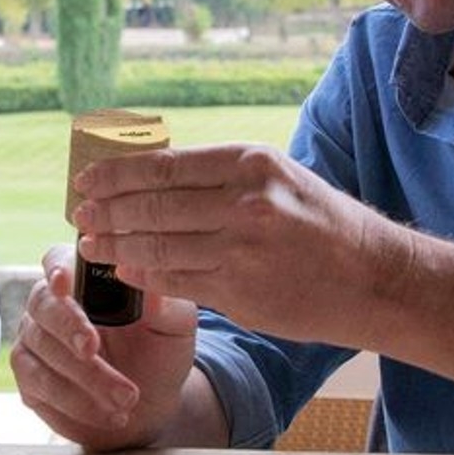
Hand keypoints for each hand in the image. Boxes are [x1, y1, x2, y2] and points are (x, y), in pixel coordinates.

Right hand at [10, 245, 198, 450]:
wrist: (151, 405)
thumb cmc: (160, 353)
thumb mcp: (175, 328)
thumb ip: (163, 303)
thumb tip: (145, 277)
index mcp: (85, 279)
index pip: (58, 259)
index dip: (57, 268)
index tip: (65, 283)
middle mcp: (52, 304)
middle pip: (43, 304)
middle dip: (68, 327)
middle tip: (92, 350)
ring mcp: (35, 340)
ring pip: (42, 349)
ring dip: (85, 376)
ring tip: (127, 398)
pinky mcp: (30, 379)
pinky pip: (39, 384)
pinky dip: (75, 401)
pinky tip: (108, 413)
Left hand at [73, 143, 389, 346]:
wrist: (374, 277)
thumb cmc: (321, 224)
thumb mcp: (276, 177)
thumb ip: (219, 176)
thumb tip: (151, 175)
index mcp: (250, 163)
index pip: (165, 166)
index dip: (117, 174)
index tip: (88, 179)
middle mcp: (244, 201)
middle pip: (153, 205)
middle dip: (107, 210)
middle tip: (79, 213)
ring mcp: (241, 248)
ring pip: (158, 244)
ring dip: (116, 244)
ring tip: (90, 243)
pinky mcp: (240, 291)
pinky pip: (176, 280)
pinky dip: (143, 274)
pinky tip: (124, 269)